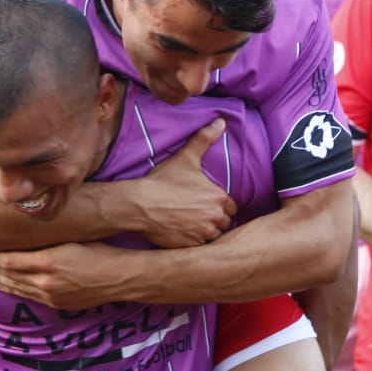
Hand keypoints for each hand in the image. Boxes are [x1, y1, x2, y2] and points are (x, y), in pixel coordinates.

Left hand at [0, 242, 136, 309]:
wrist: (119, 276)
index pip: (8, 260)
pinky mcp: (57, 304)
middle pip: (8, 275)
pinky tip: (7, 285)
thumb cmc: (98, 249)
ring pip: (16, 288)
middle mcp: (45, 282)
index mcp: (47, 261)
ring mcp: (50, 296)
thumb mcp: (70, 237)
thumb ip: (45, 239)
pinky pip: (28, 296)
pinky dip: (14, 290)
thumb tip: (23, 232)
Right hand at [127, 119, 236, 247]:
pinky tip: (184, 234)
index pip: (231, 207)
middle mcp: (215, 218)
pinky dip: (195, 243)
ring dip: (207, 233)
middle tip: (198, 214)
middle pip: (224, 223)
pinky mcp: (191, 247)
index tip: (206, 204)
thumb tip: (221, 121)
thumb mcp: (186, 157)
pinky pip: (201, 248)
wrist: (140, 204)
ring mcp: (203, 234)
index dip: (220, 205)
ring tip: (192, 225)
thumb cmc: (163, 181)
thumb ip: (205, 139)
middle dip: (215, 220)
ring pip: (214, 237)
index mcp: (219, 197)